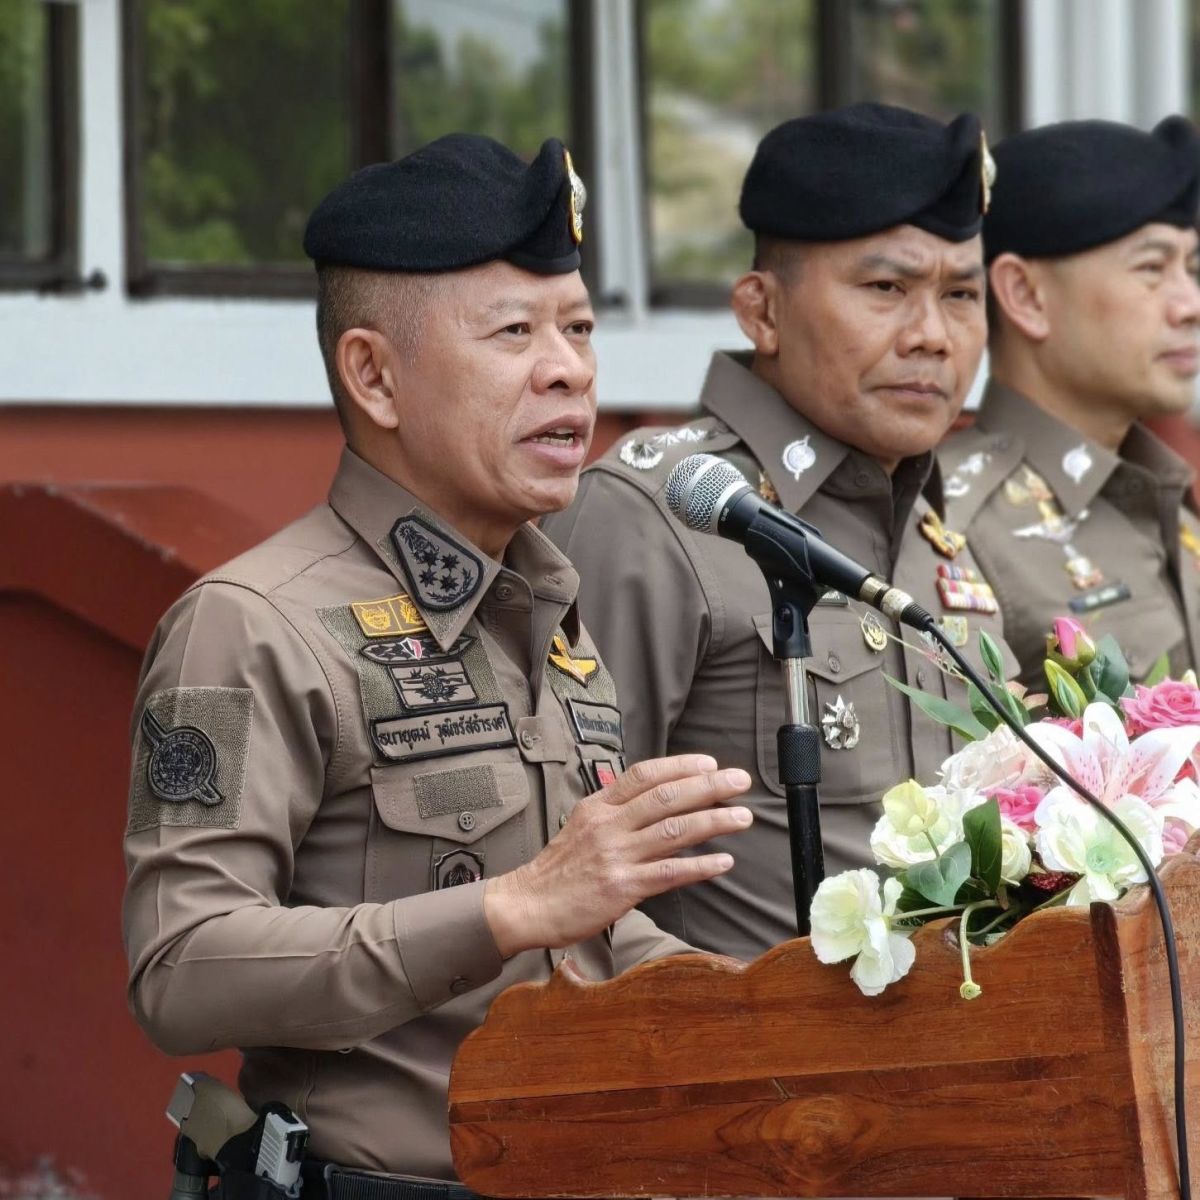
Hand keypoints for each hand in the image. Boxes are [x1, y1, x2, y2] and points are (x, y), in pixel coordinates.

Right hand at [484, 754, 751, 956]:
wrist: (527, 905)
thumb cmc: (558, 869)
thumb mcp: (581, 825)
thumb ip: (616, 811)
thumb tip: (656, 799)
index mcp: (598, 806)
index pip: (644, 775)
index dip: (680, 766)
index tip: (710, 764)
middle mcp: (608, 825)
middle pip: (666, 797)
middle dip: (709, 786)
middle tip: (740, 781)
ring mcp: (616, 855)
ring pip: (674, 830)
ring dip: (714, 821)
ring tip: (742, 816)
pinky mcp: (622, 887)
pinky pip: (669, 873)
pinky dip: (700, 866)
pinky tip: (723, 861)